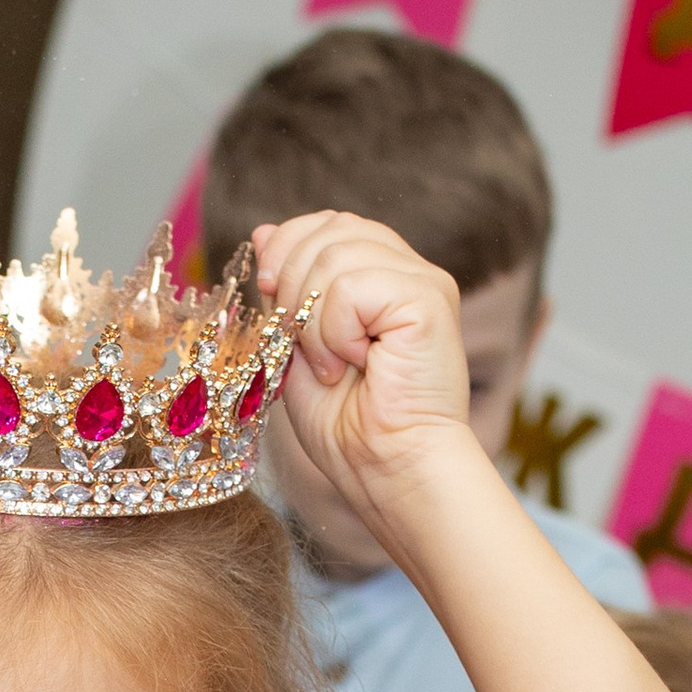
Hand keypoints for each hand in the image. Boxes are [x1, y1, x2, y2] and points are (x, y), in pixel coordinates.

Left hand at [251, 210, 473, 545]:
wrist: (386, 469)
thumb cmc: (347, 426)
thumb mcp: (296, 346)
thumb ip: (284, 288)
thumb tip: (262, 232)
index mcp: (380, 273)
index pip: (326, 223)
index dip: (286, 248)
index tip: (269, 297)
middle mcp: (407, 269)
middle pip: (328, 228)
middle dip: (291, 286)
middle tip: (302, 347)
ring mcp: (423, 279)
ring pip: (335, 254)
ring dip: (313, 321)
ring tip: (334, 366)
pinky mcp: (430, 297)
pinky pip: (353, 286)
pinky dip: (335, 331)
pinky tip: (354, 363)